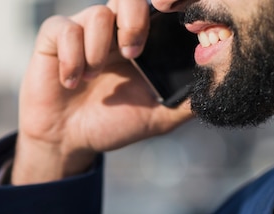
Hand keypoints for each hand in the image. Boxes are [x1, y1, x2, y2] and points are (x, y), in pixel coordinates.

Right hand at [12, 0, 193, 184]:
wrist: (71, 140)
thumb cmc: (115, 123)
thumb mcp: (160, 116)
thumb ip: (187, 99)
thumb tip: (218, 84)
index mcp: (143, 40)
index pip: (158, 7)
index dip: (169, 3)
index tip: (171, 14)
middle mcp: (114, 29)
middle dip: (134, 20)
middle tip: (132, 54)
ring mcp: (84, 31)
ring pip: (97, 14)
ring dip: (98, 49)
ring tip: (93, 77)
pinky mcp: (55, 39)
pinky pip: (65, 30)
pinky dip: (71, 58)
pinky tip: (72, 82)